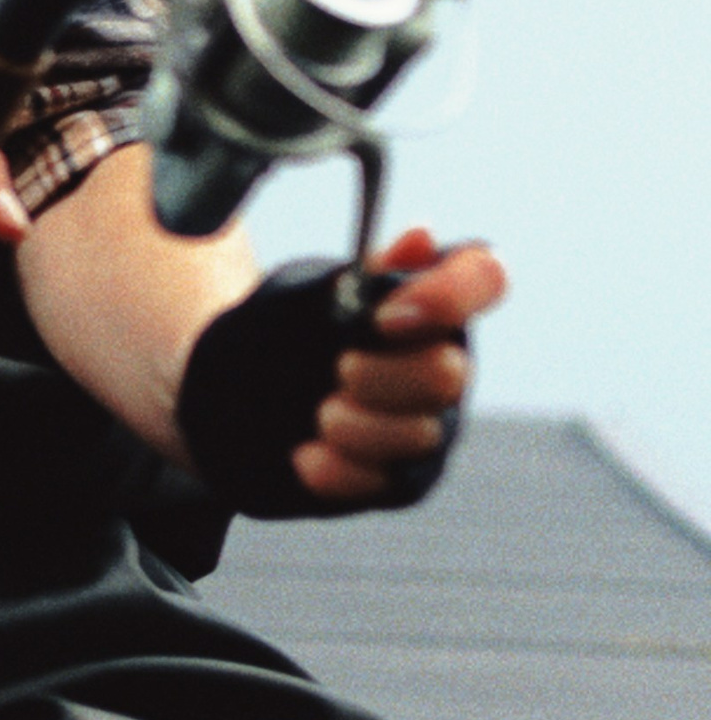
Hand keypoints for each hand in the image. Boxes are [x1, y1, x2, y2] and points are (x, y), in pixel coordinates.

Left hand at [290, 225, 504, 507]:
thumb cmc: (283, 333)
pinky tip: (306, 455)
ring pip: (420, 436)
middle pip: (448, 374)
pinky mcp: (405, 479)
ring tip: (319, 413)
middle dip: (381, 376)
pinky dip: (338, 470)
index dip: (448, 297)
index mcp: (433, 300)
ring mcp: (431, 424)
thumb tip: (421, 236)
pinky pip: (390, 483)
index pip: (485, 278)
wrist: (233, 398)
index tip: (383, 316)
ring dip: (354, 425)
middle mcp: (447, 361)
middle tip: (338, 368)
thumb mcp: (310, 291)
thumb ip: (366, 272)